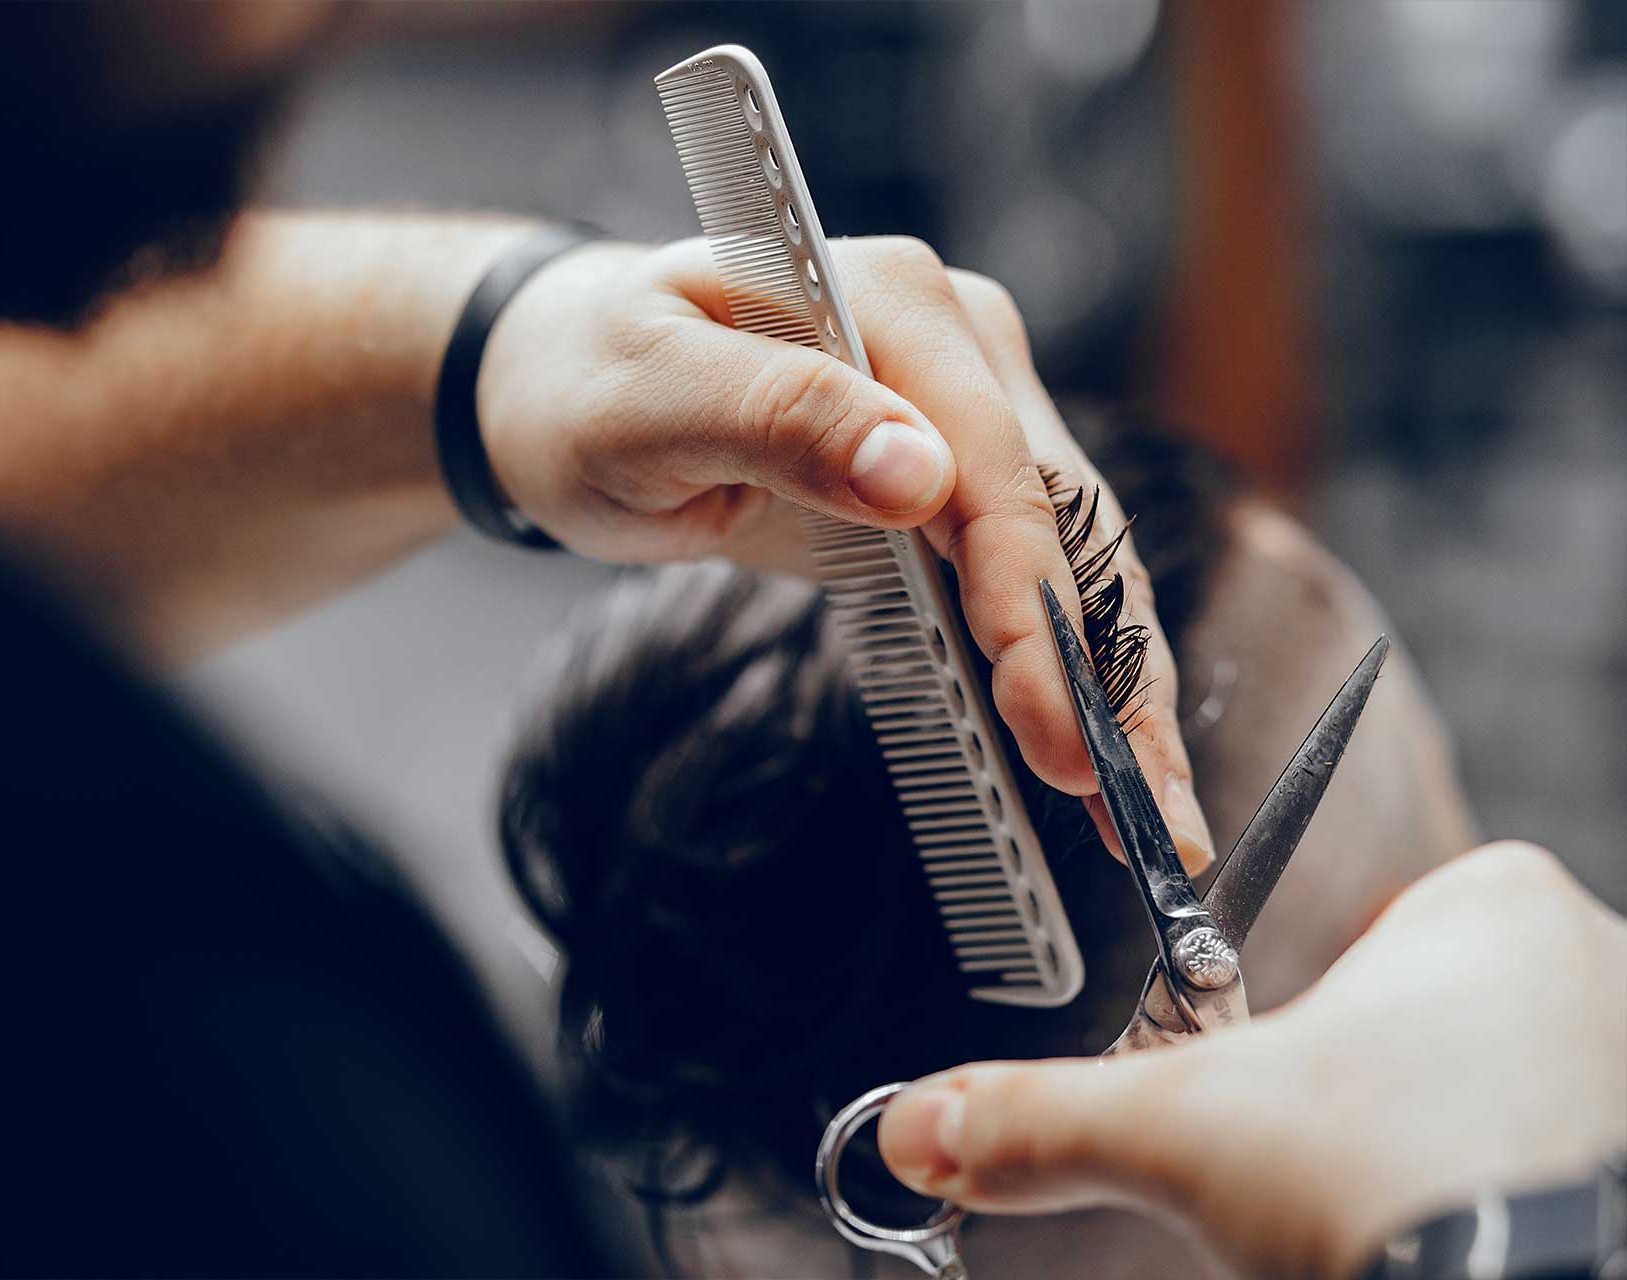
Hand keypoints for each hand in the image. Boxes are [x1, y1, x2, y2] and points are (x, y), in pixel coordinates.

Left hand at [481, 236, 1213, 868]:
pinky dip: (1063, 667)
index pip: (990, 463)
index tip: (1047, 716)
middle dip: (1103, 670)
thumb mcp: (648, 400)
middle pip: (1060, 519)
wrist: (565, 383)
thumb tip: (918, 474)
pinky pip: (1026, 576)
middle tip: (1138, 812)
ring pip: (1070, 557)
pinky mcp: (950, 479)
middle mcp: (955, 342)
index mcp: (890, 298)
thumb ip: (777, 417)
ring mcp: (964, 410)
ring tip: (1148, 812)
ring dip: (1114, 686)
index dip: (1027, 599)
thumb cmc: (588, 385)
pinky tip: (1092, 749)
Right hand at [875, 841, 1626, 1278]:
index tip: (1307, 1093)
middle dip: (1386, 1092)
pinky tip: (1476, 1237)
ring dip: (1459, 1145)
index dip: (1327, 1018)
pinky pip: (1573, 1149)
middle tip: (1350, 1166)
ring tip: (1413, 1210)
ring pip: (1515, 1092)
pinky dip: (1520, 1191)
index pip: (1386, 928)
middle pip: (1449, 1017)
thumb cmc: (1405, 1189)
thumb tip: (926, 1125)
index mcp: (1491, 905)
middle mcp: (1593, 966)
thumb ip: (1042, 1117)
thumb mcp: (1182, 1137)